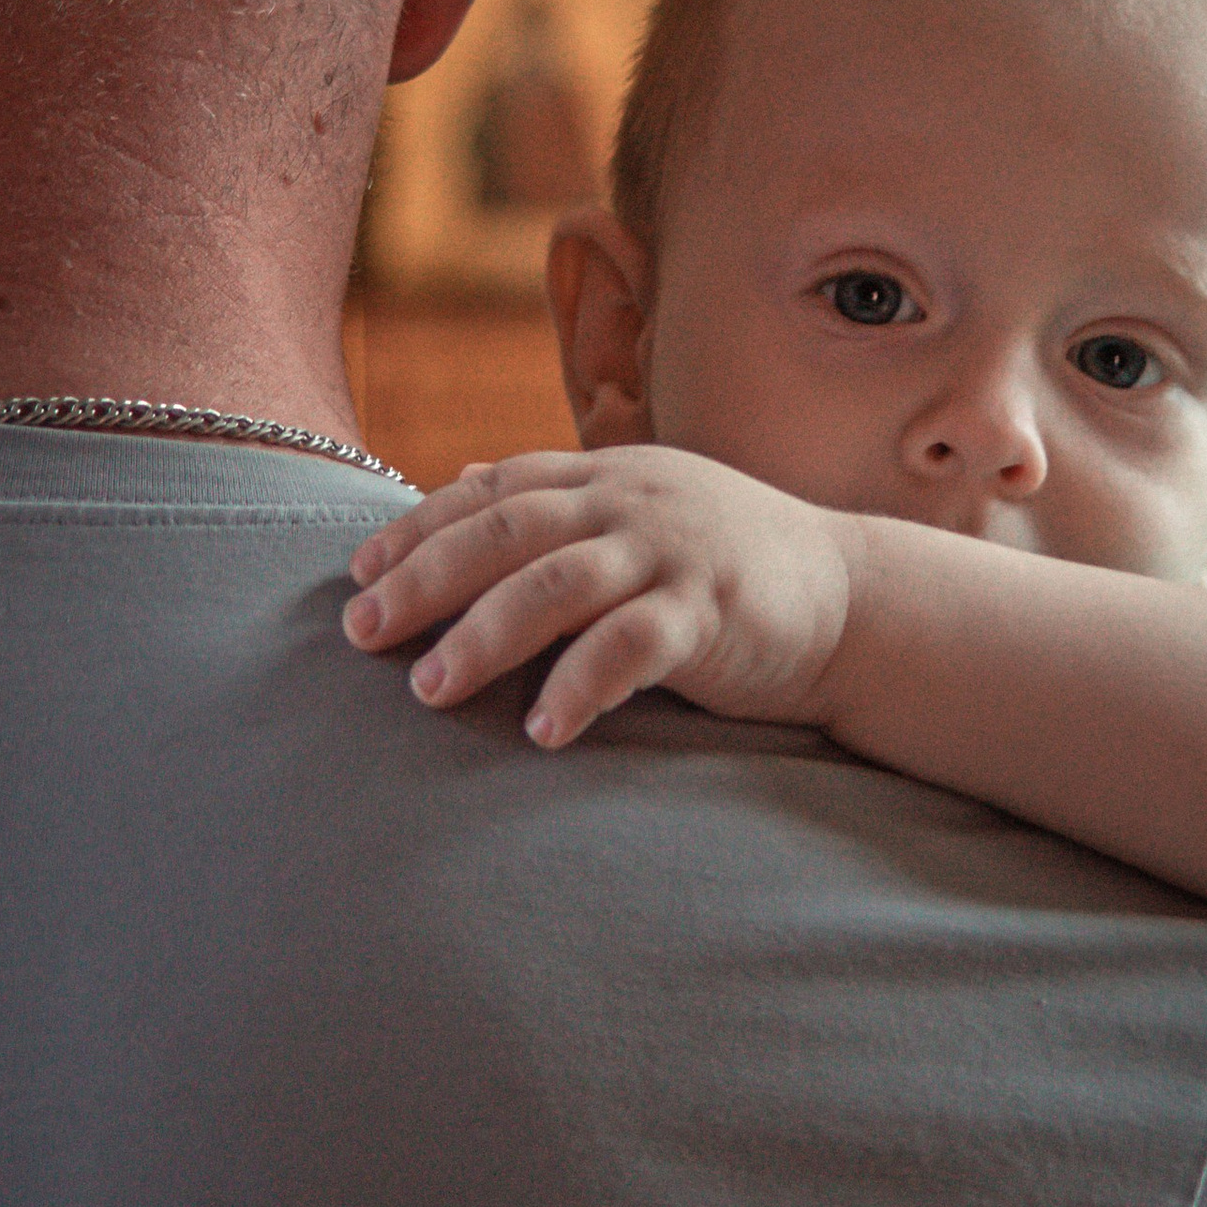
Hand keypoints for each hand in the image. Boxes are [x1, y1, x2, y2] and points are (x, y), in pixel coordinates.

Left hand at [345, 446, 857, 746]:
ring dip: (485, 637)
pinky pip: (631, 646)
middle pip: (508, 531)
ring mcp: (671, 551)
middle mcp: (631, 501)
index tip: (357, 575)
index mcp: (605, 477)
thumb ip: (558, 502)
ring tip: (431, 690)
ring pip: (557, 584)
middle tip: (363, 634)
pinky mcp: (710, 610)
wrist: (848, 598)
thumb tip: (464, 479)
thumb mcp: (638, 513)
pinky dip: (580, 685)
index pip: (493, 492)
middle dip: (426, 581)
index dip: (419, 528)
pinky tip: (541, 729)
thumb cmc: (727, 565)